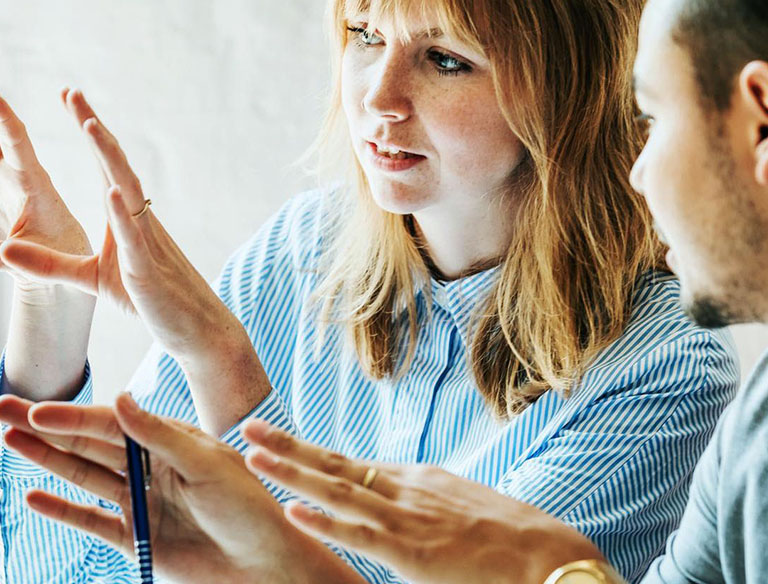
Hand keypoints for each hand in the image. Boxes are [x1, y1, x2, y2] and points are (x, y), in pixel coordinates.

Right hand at [0, 394, 364, 583]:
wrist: (264, 562)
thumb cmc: (247, 504)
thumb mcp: (207, 464)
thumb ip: (160, 436)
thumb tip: (122, 398)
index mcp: (170, 441)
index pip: (112, 424)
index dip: (74, 418)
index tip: (37, 411)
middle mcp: (150, 466)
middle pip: (89, 444)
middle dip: (47, 428)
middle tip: (4, 409)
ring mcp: (140, 501)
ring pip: (84, 476)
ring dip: (47, 460)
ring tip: (10, 440)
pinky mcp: (137, 538)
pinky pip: (92, 521)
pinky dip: (63, 510)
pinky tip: (35, 496)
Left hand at [1, 90, 269, 432]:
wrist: (193, 327)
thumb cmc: (148, 298)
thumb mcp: (90, 278)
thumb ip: (49, 264)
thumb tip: (4, 249)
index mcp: (126, 218)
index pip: (105, 165)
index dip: (89, 131)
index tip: (71, 99)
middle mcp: (138, 219)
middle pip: (115, 165)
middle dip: (94, 128)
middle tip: (73, 94)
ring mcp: (146, 240)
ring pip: (127, 190)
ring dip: (109, 158)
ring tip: (90, 126)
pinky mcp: (147, 268)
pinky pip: (136, 236)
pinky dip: (123, 212)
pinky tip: (112, 191)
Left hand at [242, 421, 608, 583]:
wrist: (549, 555)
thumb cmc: (506, 537)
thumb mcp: (457, 508)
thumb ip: (422, 506)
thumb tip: (397, 510)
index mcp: (413, 480)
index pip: (347, 463)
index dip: (308, 451)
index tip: (276, 439)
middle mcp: (404, 488)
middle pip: (333, 464)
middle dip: (288, 446)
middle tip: (248, 427)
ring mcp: (407, 517)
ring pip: (337, 490)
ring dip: (291, 472)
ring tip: (253, 456)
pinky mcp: (414, 552)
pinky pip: (361, 534)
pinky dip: (325, 519)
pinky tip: (294, 508)